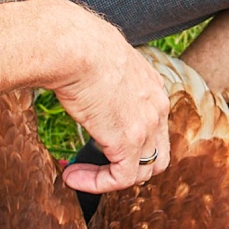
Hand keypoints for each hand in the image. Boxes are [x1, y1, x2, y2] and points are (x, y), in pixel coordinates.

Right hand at [50, 3, 171, 193]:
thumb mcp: (98, 59)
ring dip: (108, 177)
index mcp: (152, 84)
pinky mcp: (129, 141)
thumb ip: (98, 75)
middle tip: (96, 167)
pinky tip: (71, 176)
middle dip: (129, 166)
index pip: (154, 125)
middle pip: (157, 153)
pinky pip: (121, 178)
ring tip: (76, 174)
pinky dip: (97, 184)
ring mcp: (147, 125)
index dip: (130, 142)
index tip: (96, 143)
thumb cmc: (75, 45)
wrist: (73, 46)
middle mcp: (157, 105)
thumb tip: (76, 78)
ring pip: (142, 170)